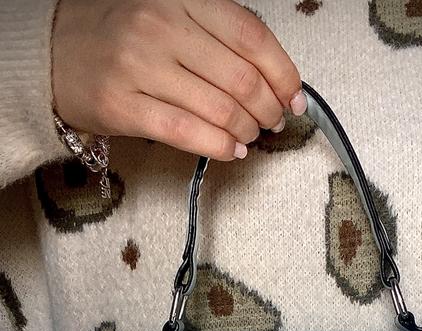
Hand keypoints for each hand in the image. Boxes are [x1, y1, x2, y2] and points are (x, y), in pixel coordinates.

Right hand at [51, 0, 304, 159]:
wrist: (54, 53)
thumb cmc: (124, 37)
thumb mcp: (171, 15)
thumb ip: (218, 39)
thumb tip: (276, 83)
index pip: (251, 37)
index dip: (282, 74)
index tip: (294, 98)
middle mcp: (161, 25)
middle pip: (241, 79)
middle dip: (267, 110)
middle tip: (271, 122)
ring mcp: (139, 66)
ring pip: (219, 110)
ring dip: (247, 131)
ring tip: (249, 136)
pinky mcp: (123, 106)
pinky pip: (186, 133)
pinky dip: (219, 147)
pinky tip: (230, 151)